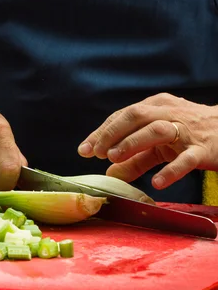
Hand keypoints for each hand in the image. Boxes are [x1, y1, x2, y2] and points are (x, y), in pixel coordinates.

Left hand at [78, 93, 217, 189]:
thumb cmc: (190, 135)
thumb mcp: (159, 145)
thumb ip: (135, 159)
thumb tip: (109, 173)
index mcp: (156, 107)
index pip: (123, 116)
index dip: (102, 132)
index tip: (84, 149)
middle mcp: (169, 113)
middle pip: (136, 116)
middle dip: (112, 133)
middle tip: (94, 152)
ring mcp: (187, 131)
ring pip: (157, 131)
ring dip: (132, 143)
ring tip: (113, 158)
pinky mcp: (204, 149)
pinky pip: (186, 158)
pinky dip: (171, 170)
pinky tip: (156, 182)